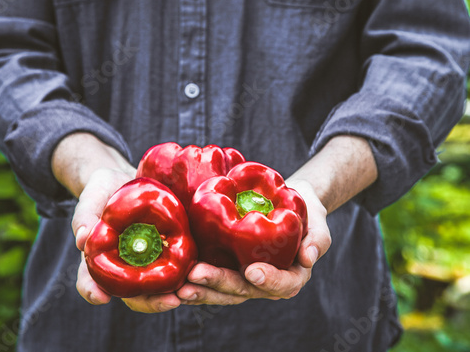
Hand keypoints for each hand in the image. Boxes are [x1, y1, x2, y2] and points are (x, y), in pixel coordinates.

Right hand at [52, 133, 181, 311]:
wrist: (125, 179)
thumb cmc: (103, 191)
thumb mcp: (92, 198)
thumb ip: (85, 217)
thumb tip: (82, 240)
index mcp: (99, 261)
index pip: (92, 283)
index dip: (93, 292)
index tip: (101, 297)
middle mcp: (123, 268)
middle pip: (133, 294)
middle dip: (150, 302)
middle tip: (169, 301)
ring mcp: (146, 262)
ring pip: (157, 288)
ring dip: (171, 294)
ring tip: (186, 293)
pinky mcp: (165, 251)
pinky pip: (175, 267)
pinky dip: (185, 273)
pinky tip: (198, 272)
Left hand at [177, 180, 330, 304]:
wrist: (286, 202)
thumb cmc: (304, 212)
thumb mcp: (317, 222)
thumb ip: (317, 239)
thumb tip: (308, 258)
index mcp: (290, 277)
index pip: (282, 285)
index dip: (268, 281)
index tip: (252, 269)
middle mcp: (263, 282)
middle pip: (243, 290)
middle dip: (219, 285)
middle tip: (197, 276)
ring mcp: (242, 277)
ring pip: (222, 291)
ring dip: (201, 290)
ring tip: (180, 287)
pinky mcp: (225, 265)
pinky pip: (210, 278)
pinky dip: (193, 282)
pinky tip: (175, 282)